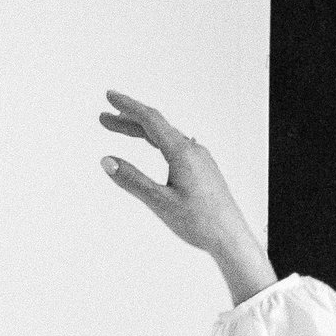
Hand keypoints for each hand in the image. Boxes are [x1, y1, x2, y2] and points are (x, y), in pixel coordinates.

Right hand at [98, 92, 273, 302]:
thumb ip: (132, 180)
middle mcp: (193, 150)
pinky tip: (154, 146)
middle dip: (128, 120)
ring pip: (167, 137)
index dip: (128, 106)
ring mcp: (201, 159)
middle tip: (104, 118)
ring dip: (142, 132)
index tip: (110, 96)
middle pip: (156, 127)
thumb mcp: (159, 201)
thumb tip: (107, 161)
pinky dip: (158, 143)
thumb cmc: (201, 222)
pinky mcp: (204, 170)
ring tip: (120, 130)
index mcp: (182, 152)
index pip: (150, 119)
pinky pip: (177, 147)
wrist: (231, 238)